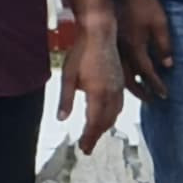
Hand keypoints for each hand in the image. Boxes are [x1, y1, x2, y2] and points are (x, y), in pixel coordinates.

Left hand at [60, 16, 126, 150]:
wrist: (100, 33)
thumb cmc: (82, 53)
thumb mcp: (68, 76)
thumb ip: (65, 99)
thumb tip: (61, 118)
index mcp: (98, 93)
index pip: (94, 122)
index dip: (89, 137)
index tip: (83, 148)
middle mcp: (112, 93)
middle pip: (106, 121)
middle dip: (97, 135)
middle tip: (87, 147)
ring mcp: (118, 87)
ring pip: (115, 114)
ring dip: (105, 126)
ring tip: (96, 134)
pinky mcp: (120, 81)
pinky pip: (119, 104)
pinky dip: (112, 115)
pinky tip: (107, 115)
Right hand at [115, 0, 175, 100]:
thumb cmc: (143, 4)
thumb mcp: (160, 24)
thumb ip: (164, 46)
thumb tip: (167, 65)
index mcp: (135, 46)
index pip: (147, 72)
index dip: (156, 84)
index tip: (163, 94)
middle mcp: (122, 50)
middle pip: (129, 78)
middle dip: (141, 90)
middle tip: (151, 99)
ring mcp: (115, 46)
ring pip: (119, 72)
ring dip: (130, 84)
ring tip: (140, 91)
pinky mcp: (112, 41)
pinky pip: (116, 63)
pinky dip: (123, 73)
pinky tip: (128, 76)